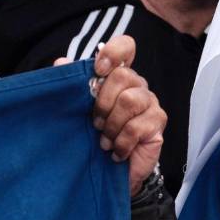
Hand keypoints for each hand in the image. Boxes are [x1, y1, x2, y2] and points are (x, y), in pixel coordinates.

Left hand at [56, 36, 166, 195]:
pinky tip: (116, 151)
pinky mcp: (157, 123)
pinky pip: (137, 126)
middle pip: (124, 75)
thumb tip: (62, 61)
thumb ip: (72, 85)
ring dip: (111, 124)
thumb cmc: (95, 138)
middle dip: (103, 103)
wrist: (110, 173)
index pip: (126, 47)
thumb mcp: (77, 111)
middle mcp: (137, 86)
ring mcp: (151, 103)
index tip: (98, 70)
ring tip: (104, 139)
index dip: (114, 52)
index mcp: (118, 76)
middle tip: (95, 123)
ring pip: (130, 100)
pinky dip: (121, 142)